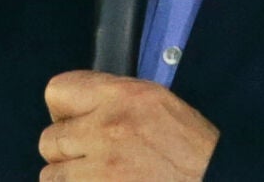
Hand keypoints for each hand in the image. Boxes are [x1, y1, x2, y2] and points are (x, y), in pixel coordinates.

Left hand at [38, 71, 219, 180]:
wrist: (213, 181)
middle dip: (67, 151)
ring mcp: (101, 170)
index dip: (63, 110)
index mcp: (124, 97)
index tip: (73, 122)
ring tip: (98, 179)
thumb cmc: (194, 151)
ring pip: (51, 177)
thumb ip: (115, 101)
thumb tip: (80, 109)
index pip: (57, 90)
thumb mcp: (159, 104)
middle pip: (49, 139)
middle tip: (91, 159)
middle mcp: (107, 129)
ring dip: (70, 180)